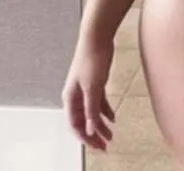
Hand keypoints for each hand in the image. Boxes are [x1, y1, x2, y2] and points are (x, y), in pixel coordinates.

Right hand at [62, 35, 115, 151]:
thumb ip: (91, 109)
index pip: (75, 125)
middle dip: (93, 135)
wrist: (97, 36)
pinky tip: (113, 118)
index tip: (97, 147)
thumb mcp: (93, 86)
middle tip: (104, 146)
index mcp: (70, 98)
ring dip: (100, 125)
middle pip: (83, 121)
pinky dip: (105, 111)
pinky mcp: (95, 82)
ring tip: (110, 136)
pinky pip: (98, 102)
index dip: (85, 138)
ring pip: (92, 112)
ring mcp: (85, 88)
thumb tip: (88, 129)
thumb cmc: (92, 57)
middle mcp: (76, 95)